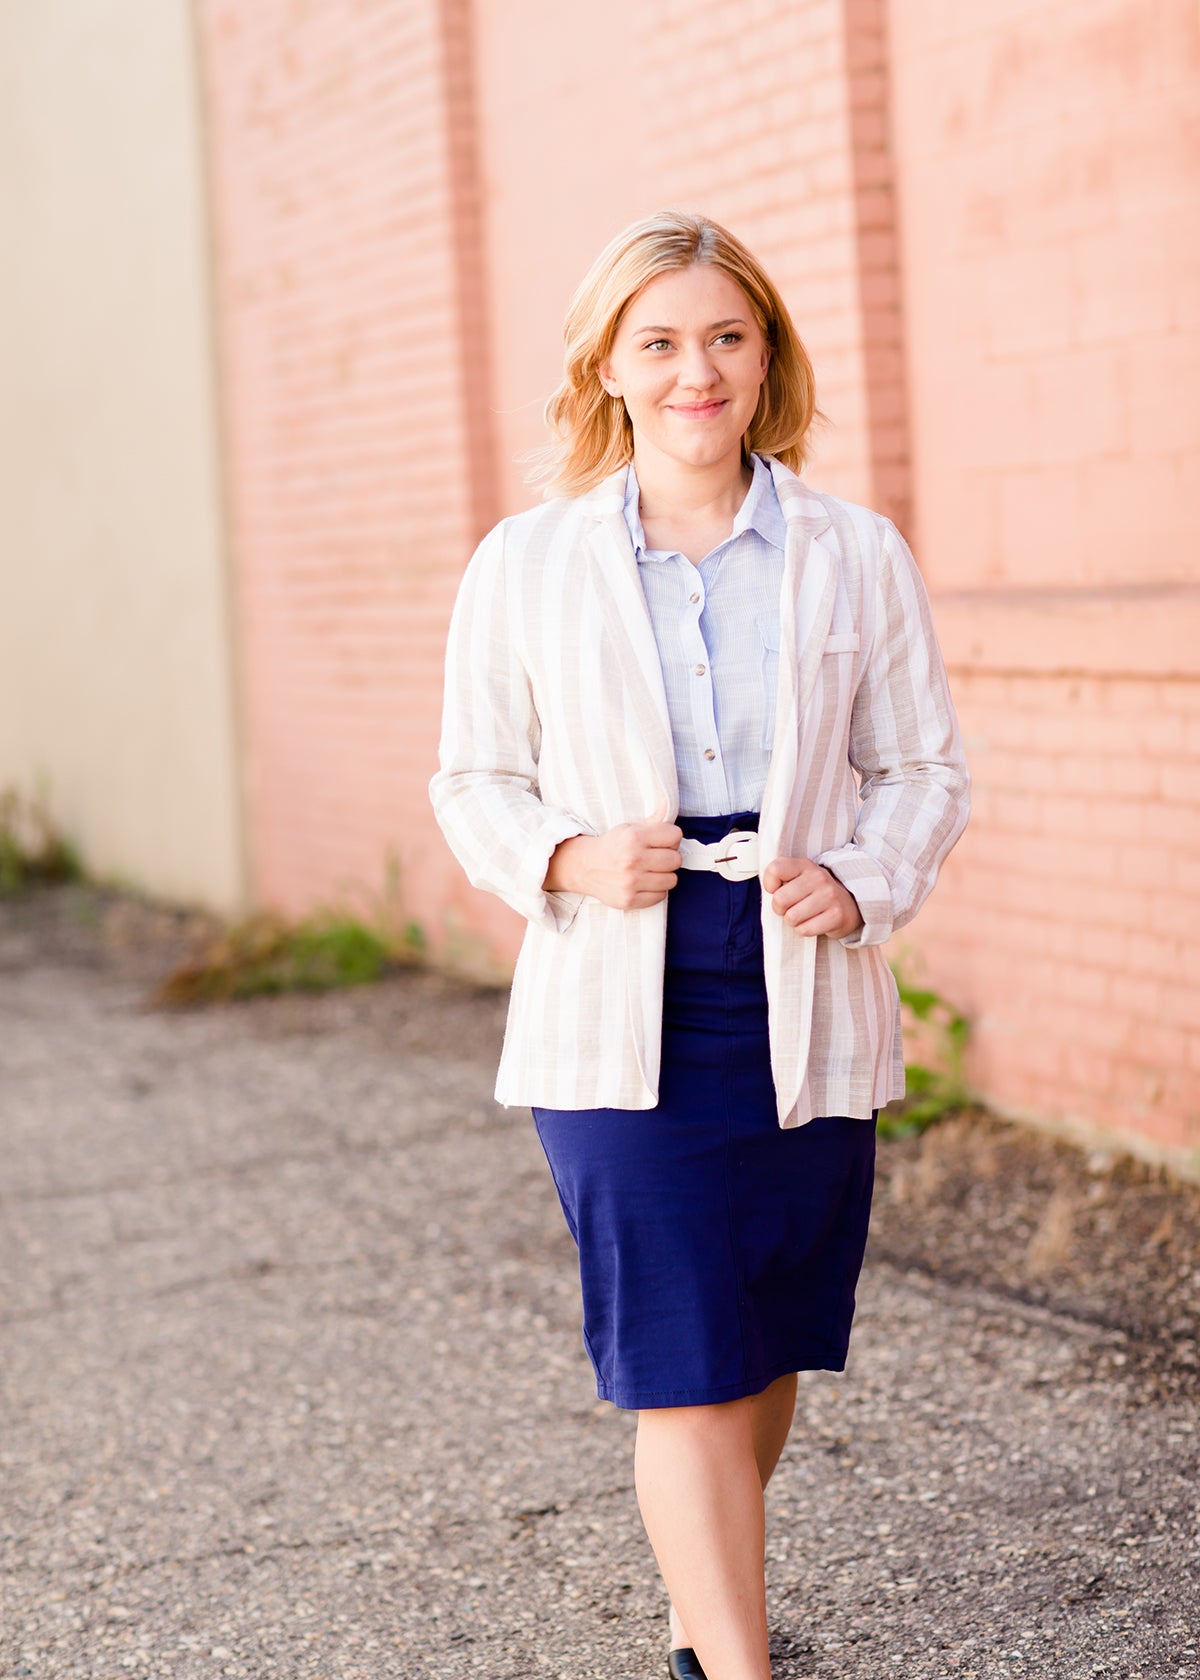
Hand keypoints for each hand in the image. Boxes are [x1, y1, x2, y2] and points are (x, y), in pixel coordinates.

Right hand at [544, 800, 681, 909]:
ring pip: (671, 880)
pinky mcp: (629, 900)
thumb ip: (653, 819)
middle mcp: (633, 859)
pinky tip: (644, 883)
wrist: (585, 867)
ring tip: (650, 871)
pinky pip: (661, 896)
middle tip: (656, 858)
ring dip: (664, 876)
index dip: (671, 838)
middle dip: (669, 858)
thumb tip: (667, 804)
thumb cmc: (612, 846)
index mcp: (634, 837)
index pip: (675, 835)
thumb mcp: (629, 828)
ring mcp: (631, 882)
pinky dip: (655, 890)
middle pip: (676, 860)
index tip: (662, 842)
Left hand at [762, 855, 862, 938]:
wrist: (850, 903)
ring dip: (794, 921)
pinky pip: (805, 930)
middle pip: (779, 900)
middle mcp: (818, 877)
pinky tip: (814, 922)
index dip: (769, 884)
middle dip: (780, 909)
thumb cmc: (815, 892)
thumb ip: (780, 877)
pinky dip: (805, 930)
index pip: (775, 869)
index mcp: (804, 865)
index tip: (776, 889)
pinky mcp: (837, 915)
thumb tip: (769, 889)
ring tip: (804, 915)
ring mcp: (830, 896)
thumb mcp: (799, 877)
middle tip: (791, 907)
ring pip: (791, 917)